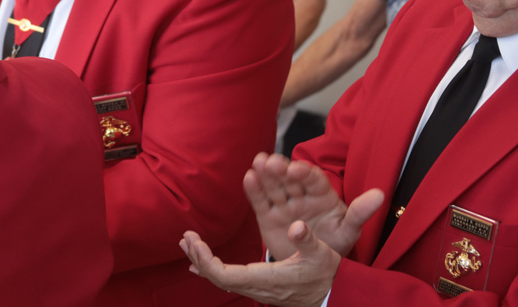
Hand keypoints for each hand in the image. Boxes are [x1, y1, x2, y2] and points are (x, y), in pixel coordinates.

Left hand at [180, 222, 339, 306]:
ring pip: (220, 280)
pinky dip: (211, 268)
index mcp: (266, 279)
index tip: (196, 242)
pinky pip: (228, 280)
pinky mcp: (258, 287)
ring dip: (202, 261)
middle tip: (186, 237)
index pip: (225, 275)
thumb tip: (297, 226)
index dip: (206, 261)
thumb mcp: (321, 254)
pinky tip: (200, 262)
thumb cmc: (327, 274)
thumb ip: (307, 241)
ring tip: (188, 244)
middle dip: (198, 257)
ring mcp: (256, 289)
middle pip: (216, 278)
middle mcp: (257, 287)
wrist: (335, 295)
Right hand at [245, 153, 383, 259]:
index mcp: (322, 195)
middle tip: (271, 162)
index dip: (304, 173)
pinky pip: (260, 201)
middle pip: (289, 179)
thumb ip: (360, 213)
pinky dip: (254, 189)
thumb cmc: (334, 244)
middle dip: (280, 169)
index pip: (313, 180)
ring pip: (273, 186)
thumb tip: (381, 194)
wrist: (314, 266)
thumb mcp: (349, 231)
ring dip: (265, 173)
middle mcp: (301, 196)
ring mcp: (283, 204)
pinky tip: (249, 177)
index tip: (295, 169)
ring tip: (258, 162)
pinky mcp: (267, 215)